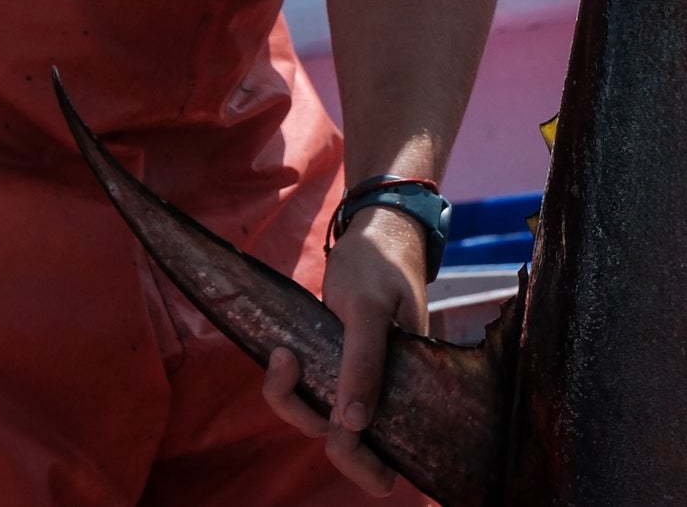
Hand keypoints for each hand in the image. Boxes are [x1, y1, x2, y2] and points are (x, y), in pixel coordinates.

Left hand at [262, 205, 426, 492]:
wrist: (376, 229)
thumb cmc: (379, 265)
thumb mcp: (369, 308)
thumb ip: (365, 361)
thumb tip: (355, 424)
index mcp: (405, 385)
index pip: (381, 448)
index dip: (358, 458)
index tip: (334, 428)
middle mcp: (380, 390)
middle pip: (343, 441)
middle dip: (307, 417)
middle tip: (286, 360)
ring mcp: (355, 378)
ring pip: (318, 416)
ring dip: (291, 396)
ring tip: (281, 351)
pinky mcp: (333, 364)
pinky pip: (308, 392)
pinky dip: (289, 382)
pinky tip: (281, 352)